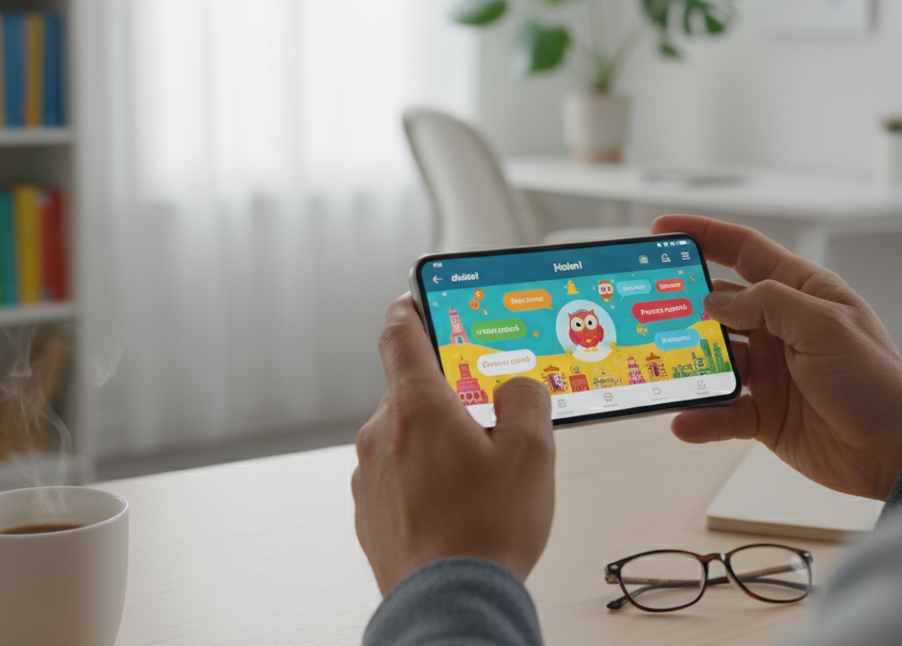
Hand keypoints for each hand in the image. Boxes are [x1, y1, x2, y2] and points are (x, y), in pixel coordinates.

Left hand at [352, 294, 555, 594]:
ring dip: (438, 446)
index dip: (410, 308)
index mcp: (417, 405)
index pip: (399, 333)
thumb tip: (517, 388)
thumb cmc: (485, 532)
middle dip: (450, 402)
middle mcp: (381, 433)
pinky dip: (424, 483)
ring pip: (406, 439)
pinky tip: (457, 511)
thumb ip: (527, 399)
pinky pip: (398, 478)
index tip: (415, 299)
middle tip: (490, 427)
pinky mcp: (369, 512)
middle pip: (413, 392)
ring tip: (480, 482)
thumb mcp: (532, 452)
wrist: (449, 603)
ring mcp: (369, 475)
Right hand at [652, 215, 901, 500]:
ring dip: (688, 366)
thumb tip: (715, 298)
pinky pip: (721, 411)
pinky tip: (684, 421)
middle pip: (717, 306)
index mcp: (800, 293)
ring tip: (661, 369)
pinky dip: (701, 417)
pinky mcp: (764, 413)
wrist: (898, 450)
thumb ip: (768, 304)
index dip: (704, 235)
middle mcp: (780, 327)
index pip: (744, 251)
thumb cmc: (878, 382)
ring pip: (713, 360)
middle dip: (681, 305)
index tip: (662, 231)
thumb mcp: (825, 327)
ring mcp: (770, 371)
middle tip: (647, 308)